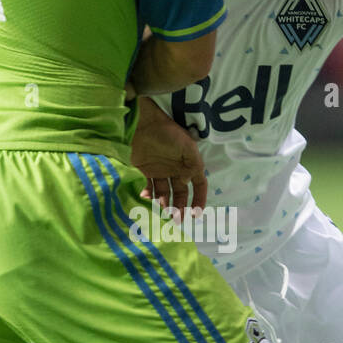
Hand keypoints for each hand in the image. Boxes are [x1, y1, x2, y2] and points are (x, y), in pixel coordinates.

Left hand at [130, 98, 206, 214]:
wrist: (144, 122)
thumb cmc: (169, 133)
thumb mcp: (188, 147)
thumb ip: (193, 166)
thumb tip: (190, 184)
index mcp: (189, 165)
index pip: (199, 186)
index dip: (199, 200)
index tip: (196, 215)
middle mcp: (176, 170)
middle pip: (180, 194)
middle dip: (180, 208)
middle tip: (176, 220)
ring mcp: (160, 171)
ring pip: (165, 194)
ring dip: (165, 204)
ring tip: (164, 212)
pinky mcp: (145, 170)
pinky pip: (149, 188)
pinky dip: (148, 195)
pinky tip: (146, 197)